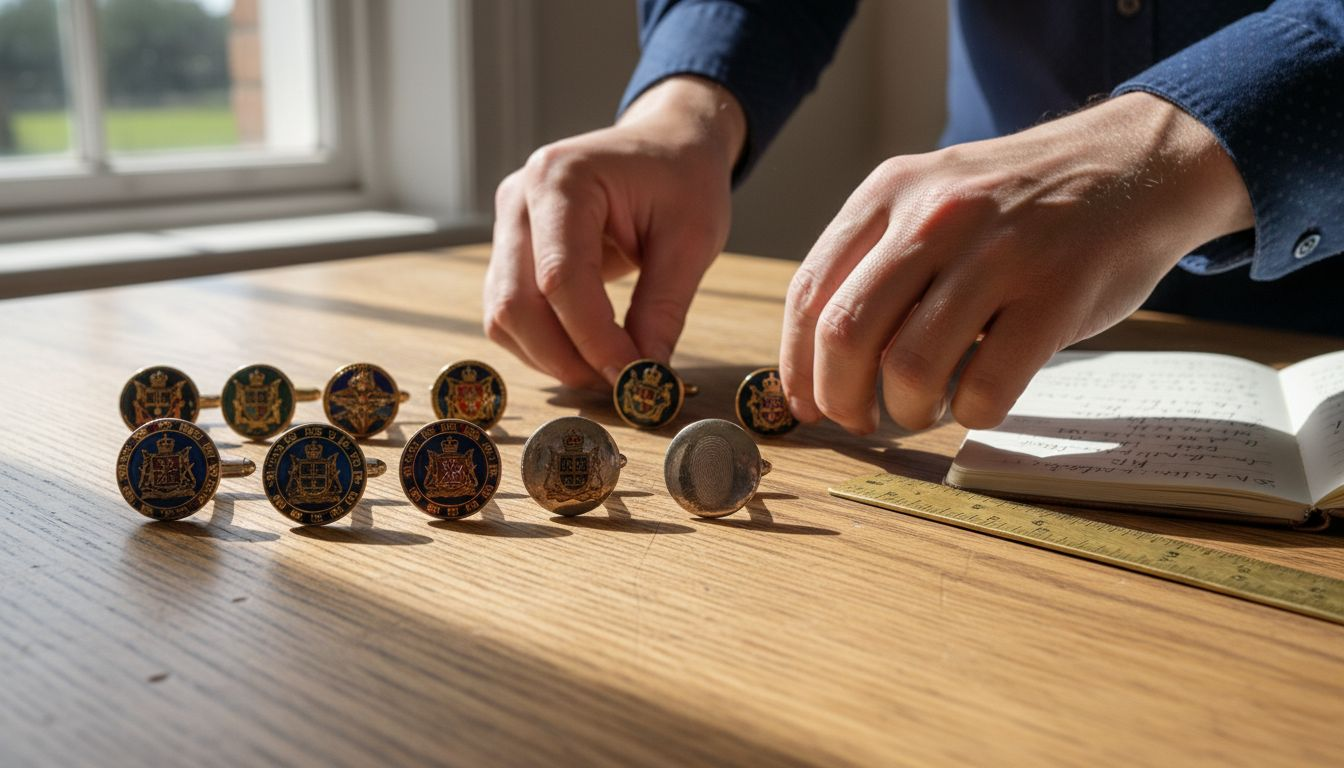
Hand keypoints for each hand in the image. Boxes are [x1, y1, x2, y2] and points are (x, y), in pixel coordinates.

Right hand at [484, 77, 744, 388]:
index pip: (560, 277)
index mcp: (562, 178)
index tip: (633, 379)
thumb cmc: (683, 179)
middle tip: (617, 388)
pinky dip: (542, 345)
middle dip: (564, 358)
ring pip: (504, 316)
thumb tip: (643, 379)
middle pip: (516, 302)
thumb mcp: (692, 239)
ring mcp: (506, 224)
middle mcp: (519, 199)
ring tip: (606, 373)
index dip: (593, 339)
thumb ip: (664, 309)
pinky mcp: (509, 249)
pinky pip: (509, 312)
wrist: (666, 143)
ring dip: (551, 358)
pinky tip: (586, 353)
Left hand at [781, 92, 1254, 431]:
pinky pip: (985, 387)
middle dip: (839, 399)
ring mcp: (999, 253)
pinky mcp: (1057, 295)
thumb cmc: (1020, 205)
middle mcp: (936, 216)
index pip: (810, 293)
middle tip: (858, 422)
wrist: (1137, 163)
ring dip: (907, 412)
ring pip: (909, 368)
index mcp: (890, 192)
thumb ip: (878, 260)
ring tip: (924, 409)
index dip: (797, 365)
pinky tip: (978, 401)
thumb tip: (819, 361)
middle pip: (846, 335)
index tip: (806, 404)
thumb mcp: (934, 198)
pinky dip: (971, 414)